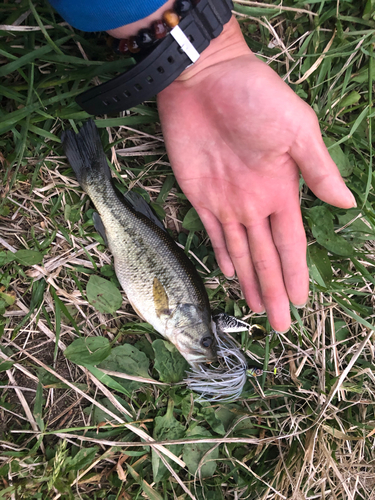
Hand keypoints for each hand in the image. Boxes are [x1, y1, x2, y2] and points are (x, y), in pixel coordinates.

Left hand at [157, 17, 355, 331]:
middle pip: (266, 257)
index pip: (290, 243)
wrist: (205, 77)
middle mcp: (255, 203)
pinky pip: (212, 233)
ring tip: (256, 309)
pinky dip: (221, 255)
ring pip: (240, 252)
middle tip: (279, 324)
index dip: (295, 273)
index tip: (302, 302)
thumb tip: (346, 204)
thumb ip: (318, 169)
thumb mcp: (297, 129)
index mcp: (281, 190)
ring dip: (249, 281)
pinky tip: (230, 274)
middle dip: (273, 290)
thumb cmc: (255, 96)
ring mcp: (227, 202)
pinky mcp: (199, 195)